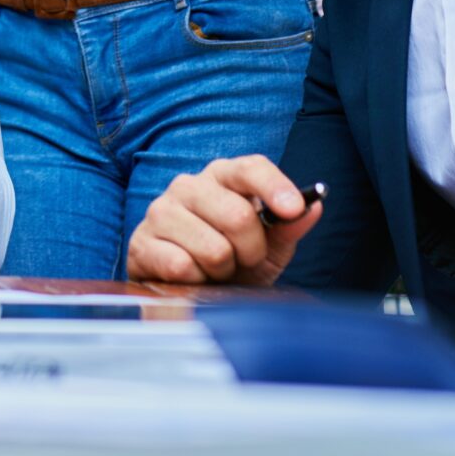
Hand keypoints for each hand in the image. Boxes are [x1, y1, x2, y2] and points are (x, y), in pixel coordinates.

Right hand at [126, 155, 322, 286]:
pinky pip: (182, 267)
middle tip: (245, 260)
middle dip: (252, 251)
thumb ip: (288, 227)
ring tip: (215, 268)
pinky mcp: (141, 242)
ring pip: (213, 248)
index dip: (274, 187)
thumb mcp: (268, 247)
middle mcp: (189, 186)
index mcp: (223, 177)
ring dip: (223, 270)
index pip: (250, 168)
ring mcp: (161, 211)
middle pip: (238, 216)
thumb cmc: (232, 260)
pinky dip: (196, 281)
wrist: (187, 287)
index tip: (293, 209)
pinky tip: (191, 276)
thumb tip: (313, 206)